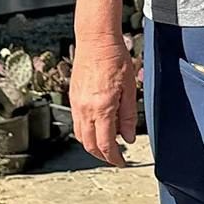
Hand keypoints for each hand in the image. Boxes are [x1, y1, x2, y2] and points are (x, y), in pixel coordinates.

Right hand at [71, 33, 137, 166]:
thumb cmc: (115, 59)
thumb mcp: (131, 88)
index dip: (114, 158)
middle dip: (103, 156)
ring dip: (93, 146)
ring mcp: (76, 104)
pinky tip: (97, 128)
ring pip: (80, 136)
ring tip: (108, 145)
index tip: (121, 162)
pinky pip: (76, 123)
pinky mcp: (73, 98)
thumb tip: (129, 138)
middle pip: (90, 145)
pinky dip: (86, 133)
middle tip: (115, 157)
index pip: (106, 144)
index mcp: (102, 108)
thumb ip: (129, 115)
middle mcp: (85, 109)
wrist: (95, 41)